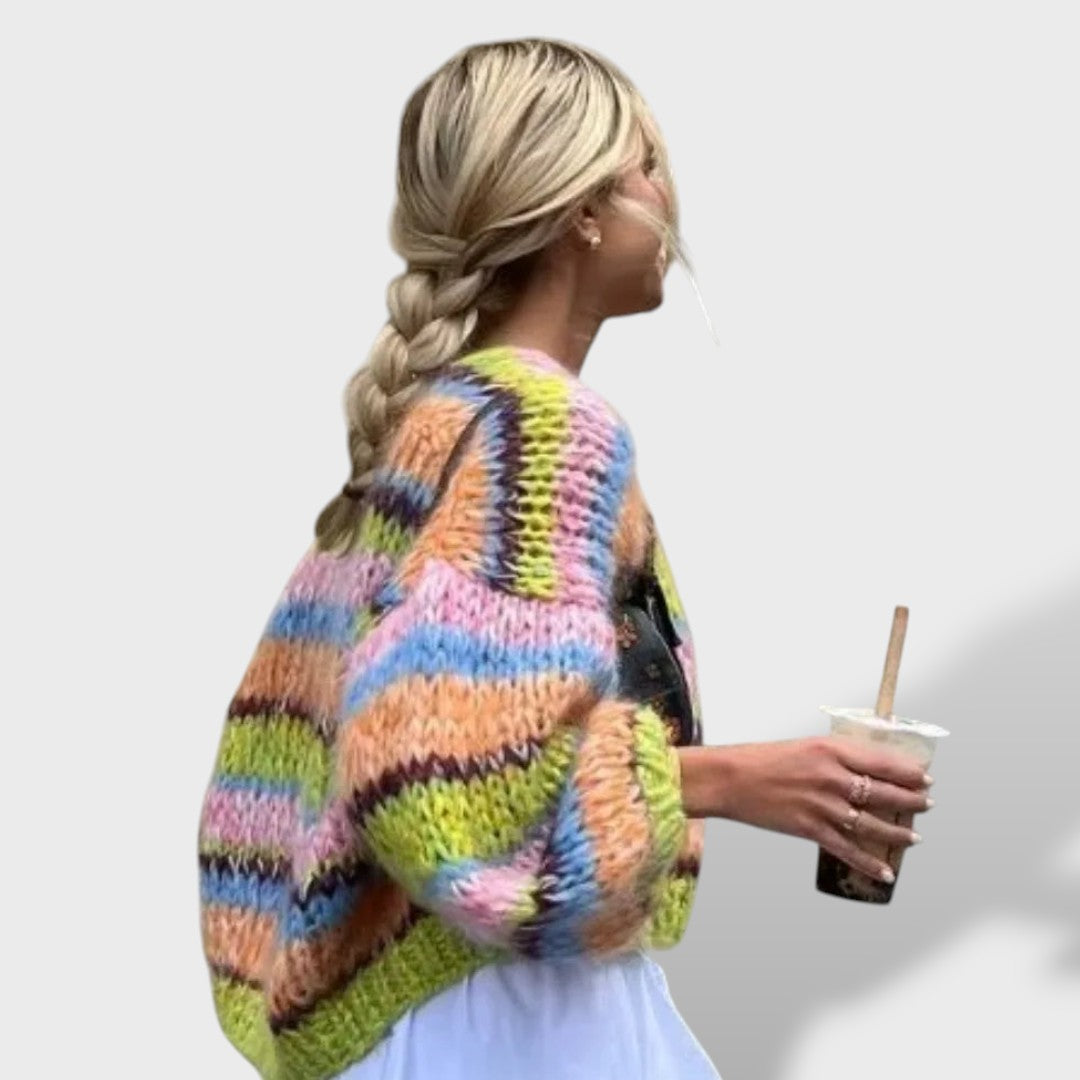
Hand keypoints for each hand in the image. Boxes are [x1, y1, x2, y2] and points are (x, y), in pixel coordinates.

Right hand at [707, 736, 932, 881]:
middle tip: (926, 804)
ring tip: (914, 837)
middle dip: (911, 801)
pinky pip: (848, 849)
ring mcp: (822, 805)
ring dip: (898, 833)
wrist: (730, 779)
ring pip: (872, 823)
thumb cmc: (763, 760)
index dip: (908, 772)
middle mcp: (831, 776)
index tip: (924, 777)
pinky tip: (886, 871)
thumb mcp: (804, 747)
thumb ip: (835, 758)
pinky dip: (869, 863)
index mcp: (830, 749)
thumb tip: (865, 771)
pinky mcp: (809, 829)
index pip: (882, 762)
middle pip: (884, 792)